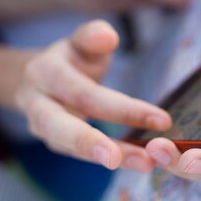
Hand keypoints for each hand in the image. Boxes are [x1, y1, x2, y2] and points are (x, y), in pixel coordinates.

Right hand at [15, 20, 171, 171]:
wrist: (40, 79)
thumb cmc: (71, 59)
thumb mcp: (80, 41)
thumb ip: (91, 36)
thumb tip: (108, 36)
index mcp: (44, 72)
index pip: (86, 94)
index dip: (124, 109)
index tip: (163, 121)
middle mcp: (36, 102)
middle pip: (63, 127)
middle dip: (99, 145)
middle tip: (141, 160)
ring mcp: (40, 126)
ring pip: (72, 147)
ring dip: (112, 158)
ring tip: (146, 164)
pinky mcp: (52, 143)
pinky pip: (80, 155)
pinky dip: (110, 159)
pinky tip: (138, 161)